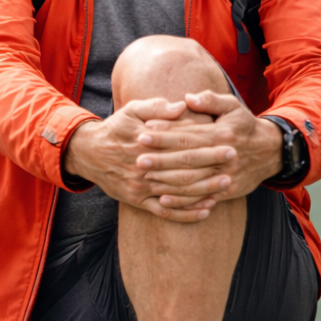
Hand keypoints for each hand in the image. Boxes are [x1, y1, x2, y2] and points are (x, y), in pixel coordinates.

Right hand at [64, 98, 219, 221]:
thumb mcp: (130, 111)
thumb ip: (156, 108)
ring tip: (226, 184)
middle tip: (234, 160)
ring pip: (178, 192)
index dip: (206, 144)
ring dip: (204, 189)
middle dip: (211, 164)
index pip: (181, 144)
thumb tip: (182, 106)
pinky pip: (165, 212)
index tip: (228, 140)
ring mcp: (140, 186)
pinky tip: (206, 210)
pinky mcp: (137, 201)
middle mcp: (142, 166)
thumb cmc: (114, 129)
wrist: (86, 153)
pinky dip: (186, 214)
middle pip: (183, 168)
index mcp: (143, 143)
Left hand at [137, 90, 281, 206]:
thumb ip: (210, 100)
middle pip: (188, 160)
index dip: (165, 134)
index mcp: (221, 134)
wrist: (271, 151)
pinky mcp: (227, 191)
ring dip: (168, 182)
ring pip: (193, 182)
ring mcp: (226, 176)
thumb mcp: (232, 106)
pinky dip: (183, 201)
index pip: (188, 135)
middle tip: (138, 159)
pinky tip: (164, 199)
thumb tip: (188, 98)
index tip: (144, 131)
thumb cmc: (243, 125)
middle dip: (161, 160)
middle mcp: (224, 156)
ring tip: (146, 178)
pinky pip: (203, 198)